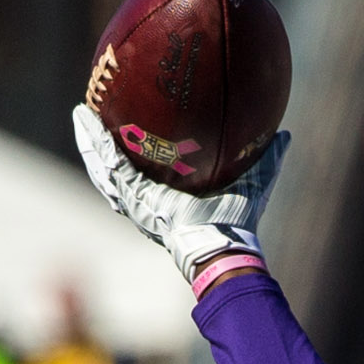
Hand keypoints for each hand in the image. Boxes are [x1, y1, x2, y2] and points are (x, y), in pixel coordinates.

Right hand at [72, 104, 282, 283]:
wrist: (224, 247)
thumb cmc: (238, 224)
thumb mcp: (253, 183)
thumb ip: (267, 158)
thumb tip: (285, 134)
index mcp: (169, 197)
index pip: (147, 170)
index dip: (137, 150)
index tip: (130, 127)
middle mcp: (148, 200)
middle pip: (118, 167)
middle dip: (104, 144)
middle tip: (93, 118)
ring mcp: (137, 201)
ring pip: (103, 166)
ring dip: (89, 140)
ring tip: (79, 115)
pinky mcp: (133, 198)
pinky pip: (109, 165)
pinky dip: (95, 142)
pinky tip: (84, 119)